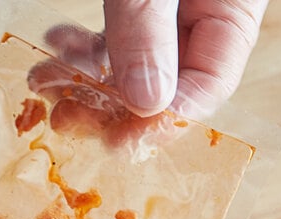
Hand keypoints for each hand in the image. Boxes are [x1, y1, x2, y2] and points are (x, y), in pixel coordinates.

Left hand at [46, 0, 268, 118]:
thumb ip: (148, 28)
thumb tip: (147, 104)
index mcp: (233, 0)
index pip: (209, 81)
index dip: (164, 119)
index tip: (118, 142)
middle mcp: (203, 5)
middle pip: (167, 78)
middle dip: (113, 104)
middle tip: (68, 121)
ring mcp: (169, 1)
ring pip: (134, 59)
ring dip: (87, 77)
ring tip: (47, 84)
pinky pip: (116, 31)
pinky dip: (84, 44)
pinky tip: (56, 43)